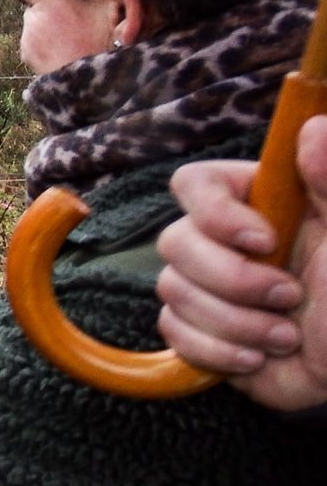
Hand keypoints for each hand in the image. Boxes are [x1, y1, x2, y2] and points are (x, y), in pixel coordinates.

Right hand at [157, 114, 326, 411]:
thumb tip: (316, 127)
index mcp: (259, 208)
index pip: (194, 183)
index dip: (214, 213)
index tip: (263, 241)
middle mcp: (226, 241)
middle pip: (175, 241)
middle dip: (232, 280)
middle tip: (291, 297)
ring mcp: (209, 286)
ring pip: (172, 289)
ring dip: (235, 322)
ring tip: (286, 336)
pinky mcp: (201, 329)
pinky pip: (173, 330)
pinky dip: (217, 351)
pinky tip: (260, 358)